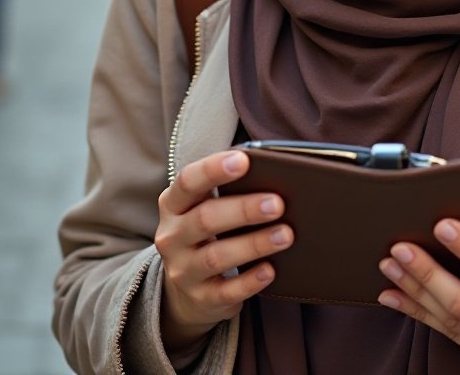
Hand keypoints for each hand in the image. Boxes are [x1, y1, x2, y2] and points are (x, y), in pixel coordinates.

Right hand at [154, 150, 293, 355]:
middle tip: (278, 204)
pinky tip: (271, 270)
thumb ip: (228, 189)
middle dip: (244, 210)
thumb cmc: (207, 230)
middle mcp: (173, 237)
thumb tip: (275, 172)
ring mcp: (183, 271)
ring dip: (254, 244)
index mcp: (173, 204)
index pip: (188, 181)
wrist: (186, 287)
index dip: (213, 169)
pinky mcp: (201, 299)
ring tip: (286, 235)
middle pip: (205, 219)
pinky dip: (250, 281)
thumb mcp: (204, 205)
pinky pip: (226, 292)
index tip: (244, 160)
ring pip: (217, 257)